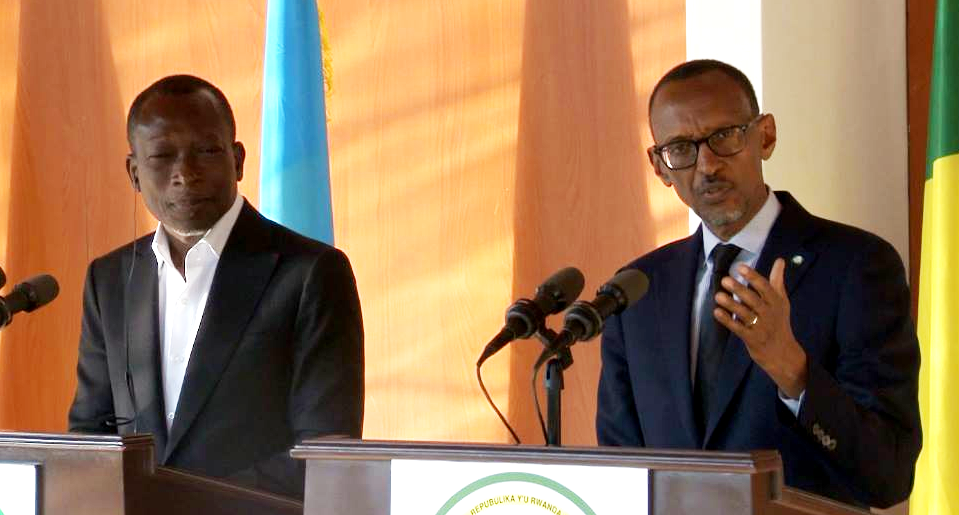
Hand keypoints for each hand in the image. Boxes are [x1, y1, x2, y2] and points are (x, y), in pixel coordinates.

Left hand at [713, 258, 807, 397]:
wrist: (782, 352)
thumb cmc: (779, 321)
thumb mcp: (782, 301)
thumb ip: (777, 280)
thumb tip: (780, 260)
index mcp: (776, 302)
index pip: (765, 287)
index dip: (753, 277)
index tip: (740, 267)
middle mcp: (770, 313)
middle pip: (754, 300)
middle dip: (739, 289)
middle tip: (725, 279)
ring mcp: (761, 327)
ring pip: (745, 314)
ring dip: (731, 305)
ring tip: (718, 295)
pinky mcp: (752, 339)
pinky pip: (738, 328)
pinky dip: (728, 321)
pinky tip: (717, 312)